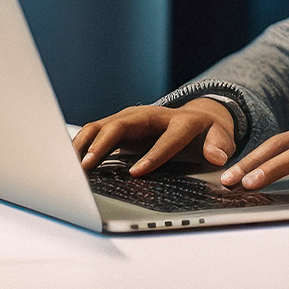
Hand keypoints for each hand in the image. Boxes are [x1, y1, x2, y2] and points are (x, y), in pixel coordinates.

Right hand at [73, 98, 235, 175]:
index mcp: (180, 122)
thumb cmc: (207, 132)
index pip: (167, 138)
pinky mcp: (118, 126)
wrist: (195, 116)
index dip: (153, 156)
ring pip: (102, 126)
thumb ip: (220, 145)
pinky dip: (80, 145)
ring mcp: (131, 118)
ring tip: (70, 165)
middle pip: (122, 124)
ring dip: (84, 144)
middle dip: (103, 144)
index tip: (137, 173)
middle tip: (88, 165)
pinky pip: (95, 133)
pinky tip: (67, 160)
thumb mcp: (221, 137)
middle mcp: (150, 115)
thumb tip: (217, 157)